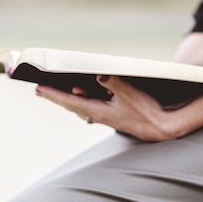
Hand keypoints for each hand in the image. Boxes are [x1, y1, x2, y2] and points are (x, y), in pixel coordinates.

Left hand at [36, 75, 179, 141]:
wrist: (164, 127)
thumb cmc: (148, 112)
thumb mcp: (132, 95)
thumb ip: (115, 83)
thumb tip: (100, 74)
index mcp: (100, 111)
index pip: (71, 102)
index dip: (53, 95)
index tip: (38, 89)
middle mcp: (99, 114)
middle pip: (72, 104)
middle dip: (56, 96)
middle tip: (39, 89)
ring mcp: (106, 115)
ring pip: (82, 105)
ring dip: (68, 97)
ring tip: (54, 90)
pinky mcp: (114, 113)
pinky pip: (92, 104)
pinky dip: (83, 97)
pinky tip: (80, 90)